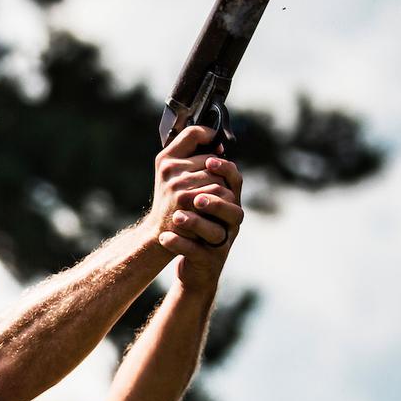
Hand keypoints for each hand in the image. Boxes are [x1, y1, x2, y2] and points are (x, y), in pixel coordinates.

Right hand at [145, 125, 239, 243]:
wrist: (160, 232)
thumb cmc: (171, 203)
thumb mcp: (171, 177)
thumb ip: (189, 159)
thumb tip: (218, 147)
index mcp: (165, 158)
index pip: (193, 133)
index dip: (209, 135)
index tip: (218, 146)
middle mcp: (169, 167)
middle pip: (211, 158)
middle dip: (218, 172)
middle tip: (214, 185)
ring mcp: (177, 183)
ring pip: (217, 175)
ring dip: (222, 186)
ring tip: (215, 198)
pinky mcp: (187, 198)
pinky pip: (218, 189)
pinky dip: (222, 199)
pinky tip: (215, 207)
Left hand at [155, 137, 243, 289]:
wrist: (196, 265)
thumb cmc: (197, 226)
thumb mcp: (199, 198)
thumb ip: (199, 171)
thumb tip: (198, 135)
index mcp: (229, 201)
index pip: (235, 181)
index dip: (224, 170)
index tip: (209, 162)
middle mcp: (230, 221)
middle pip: (229, 206)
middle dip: (209, 200)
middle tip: (191, 198)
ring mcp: (222, 243)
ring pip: (215, 231)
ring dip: (194, 222)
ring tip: (177, 217)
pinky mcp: (209, 262)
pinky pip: (196, 252)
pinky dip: (179, 244)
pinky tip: (166, 238)